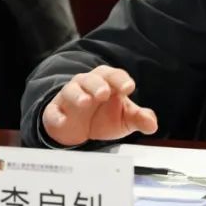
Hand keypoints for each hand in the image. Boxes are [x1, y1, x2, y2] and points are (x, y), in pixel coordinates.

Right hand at [42, 66, 157, 146]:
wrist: (80, 129)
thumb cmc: (105, 117)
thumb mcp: (125, 119)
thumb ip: (139, 118)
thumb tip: (152, 124)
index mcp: (108, 82)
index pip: (115, 76)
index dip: (122, 80)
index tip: (129, 88)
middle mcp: (88, 85)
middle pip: (92, 79)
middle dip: (98, 84)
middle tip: (104, 93)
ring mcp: (70, 96)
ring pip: (72, 90)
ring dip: (78, 94)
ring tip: (85, 102)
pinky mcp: (55, 110)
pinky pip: (53, 110)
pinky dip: (56, 115)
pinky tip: (62, 120)